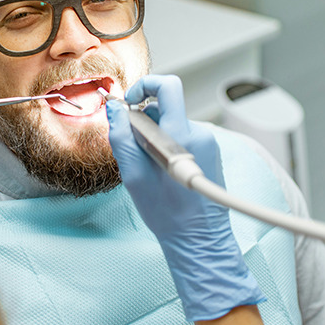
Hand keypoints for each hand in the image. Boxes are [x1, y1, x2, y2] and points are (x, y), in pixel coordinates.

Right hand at [106, 75, 263, 320]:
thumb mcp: (133, 175)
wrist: (198, 238)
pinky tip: (161, 172)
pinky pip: (181, 136)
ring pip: (171, 123)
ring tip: (148, 169)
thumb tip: (115, 109)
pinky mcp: (210, 151)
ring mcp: (207, 141)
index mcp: (179, 135)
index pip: (168, 86)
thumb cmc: (166, 213)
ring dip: (153, 137)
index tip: (130, 103)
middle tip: (132, 150)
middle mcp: (198, 133)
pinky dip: (165, 146)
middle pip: (165, 107)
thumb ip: (122, 137)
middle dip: (143, 121)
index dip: (145, 86)